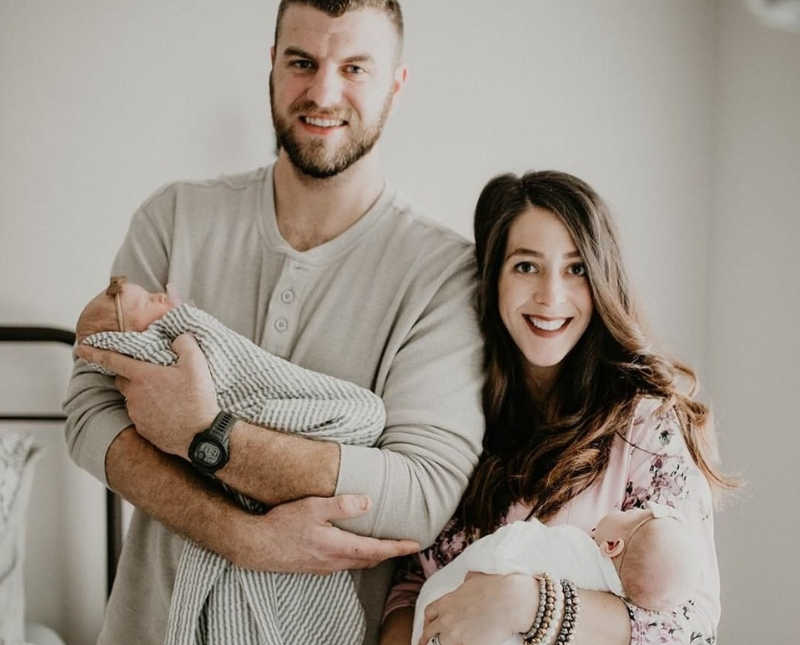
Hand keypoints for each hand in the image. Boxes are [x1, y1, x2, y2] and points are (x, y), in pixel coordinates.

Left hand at [75, 333, 218, 457]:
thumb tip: (178, 338)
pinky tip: (169, 410)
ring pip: (133, 397)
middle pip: (122, 379)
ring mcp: (137, 413)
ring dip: (143, 393)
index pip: (112, 359)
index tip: (80, 348)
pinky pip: (141, 414)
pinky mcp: (143, 428)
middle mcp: (134, 394)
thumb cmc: (197, 399)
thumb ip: (184, 344)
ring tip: (167, 395)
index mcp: (142, 376)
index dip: (94, 352)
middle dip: (131, 374)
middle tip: (151, 374)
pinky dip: (150, 410)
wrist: (200, 435)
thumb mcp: (197, 364)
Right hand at [232, 494, 419, 573]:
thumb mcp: (313, 507)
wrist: (255, 545)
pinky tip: (355, 547)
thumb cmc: (282, 524)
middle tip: (406, 545)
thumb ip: (341, 505)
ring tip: (386, 545)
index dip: (398, 547)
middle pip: (370, 559)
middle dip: (390, 553)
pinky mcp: (315, 565)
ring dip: (374, 555)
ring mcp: (324, 566)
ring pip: (357, 563)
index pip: (376, 549)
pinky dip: (358, 556)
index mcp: (338, 546)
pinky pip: (344, 563)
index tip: (415, 545)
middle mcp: (334, 561)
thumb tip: (368, 502)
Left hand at [419, 572, 537, 644]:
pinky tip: (468, 644)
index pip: (429, 614)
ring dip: (444, 643)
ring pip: (441, 644)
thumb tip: (468, 580)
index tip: (430, 626)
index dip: (428, 622)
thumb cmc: (496, 585)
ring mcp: (456, 634)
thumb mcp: (474, 578)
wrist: (511, 599)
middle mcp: (447, 619)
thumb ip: (466, 583)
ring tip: (449, 643)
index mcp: (446, 602)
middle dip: (427, 639)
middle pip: (429, 633)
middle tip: (427, 643)